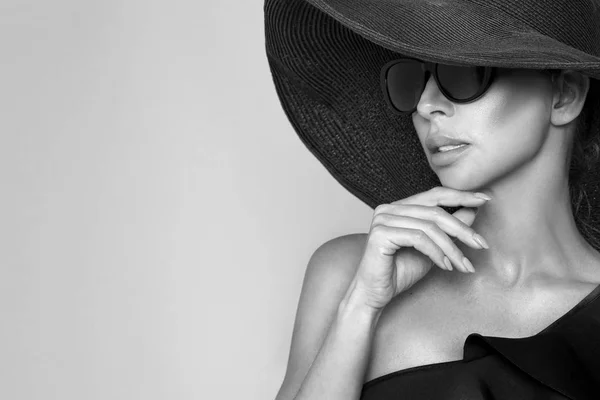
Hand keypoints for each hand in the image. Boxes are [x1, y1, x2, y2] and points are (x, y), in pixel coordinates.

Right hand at [351, 186, 490, 310]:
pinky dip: (437, 253)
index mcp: (399, 207)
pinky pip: (419, 238)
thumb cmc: (400, 271)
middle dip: (462, 229)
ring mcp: (382, 219)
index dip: (461, 196)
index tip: (485, 199)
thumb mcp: (433, 248)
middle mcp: (389, 208)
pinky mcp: (380, 233)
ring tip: (464, 265)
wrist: (375, 294)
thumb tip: (473, 210)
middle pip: (435, 212)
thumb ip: (449, 229)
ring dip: (452, 248)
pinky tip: (445, 266)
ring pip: (429, 227)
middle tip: (481, 245)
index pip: (434, 195)